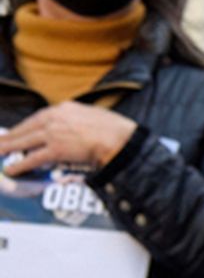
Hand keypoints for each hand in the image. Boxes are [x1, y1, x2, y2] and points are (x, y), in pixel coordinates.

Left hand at [0, 102, 137, 175]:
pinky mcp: (55, 150)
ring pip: (25, 142)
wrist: (119, 139)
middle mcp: (55, 118)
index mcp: (65, 108)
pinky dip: (20, 165)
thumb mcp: (94, 115)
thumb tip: (75, 128)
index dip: (25, 127)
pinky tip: (11, 169)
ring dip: (8, 148)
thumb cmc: (115, 129)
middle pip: (26, 128)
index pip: (38, 118)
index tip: (17, 132)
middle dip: (10, 136)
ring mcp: (53, 134)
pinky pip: (33, 158)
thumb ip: (79, 119)